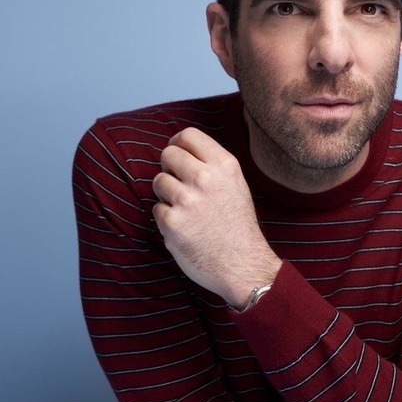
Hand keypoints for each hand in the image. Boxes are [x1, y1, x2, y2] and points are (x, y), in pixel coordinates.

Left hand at [152, 127, 281, 306]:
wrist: (244, 265)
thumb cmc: (238, 226)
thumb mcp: (236, 185)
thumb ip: (212, 165)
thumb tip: (181, 150)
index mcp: (224, 165)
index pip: (188, 135)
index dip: (177, 144)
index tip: (177, 156)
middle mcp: (205, 178)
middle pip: (168, 154)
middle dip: (170, 169)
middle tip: (180, 186)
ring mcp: (187, 200)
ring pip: (159, 181)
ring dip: (167, 195)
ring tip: (187, 211)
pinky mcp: (172, 223)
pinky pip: (157, 210)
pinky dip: (167, 220)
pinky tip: (186, 230)